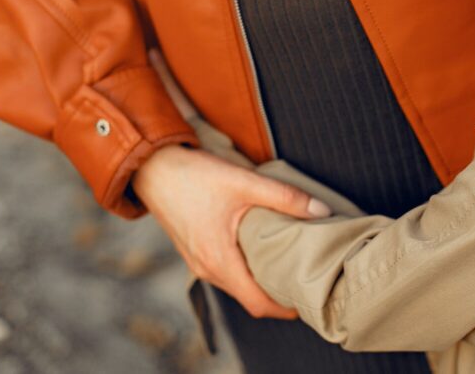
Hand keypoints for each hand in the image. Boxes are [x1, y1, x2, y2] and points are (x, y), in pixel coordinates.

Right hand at [132, 144, 330, 318]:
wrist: (152, 167)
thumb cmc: (194, 175)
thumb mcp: (244, 182)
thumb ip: (285, 197)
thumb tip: (322, 211)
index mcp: (219, 260)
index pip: (257, 303)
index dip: (285, 308)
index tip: (308, 299)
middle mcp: (206, 268)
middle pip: (248, 297)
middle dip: (277, 294)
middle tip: (305, 280)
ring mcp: (197, 262)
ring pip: (236, 284)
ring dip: (260, 281)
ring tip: (288, 265)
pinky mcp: (194, 250)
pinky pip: (224, 271)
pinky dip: (245, 269)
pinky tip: (261, 250)